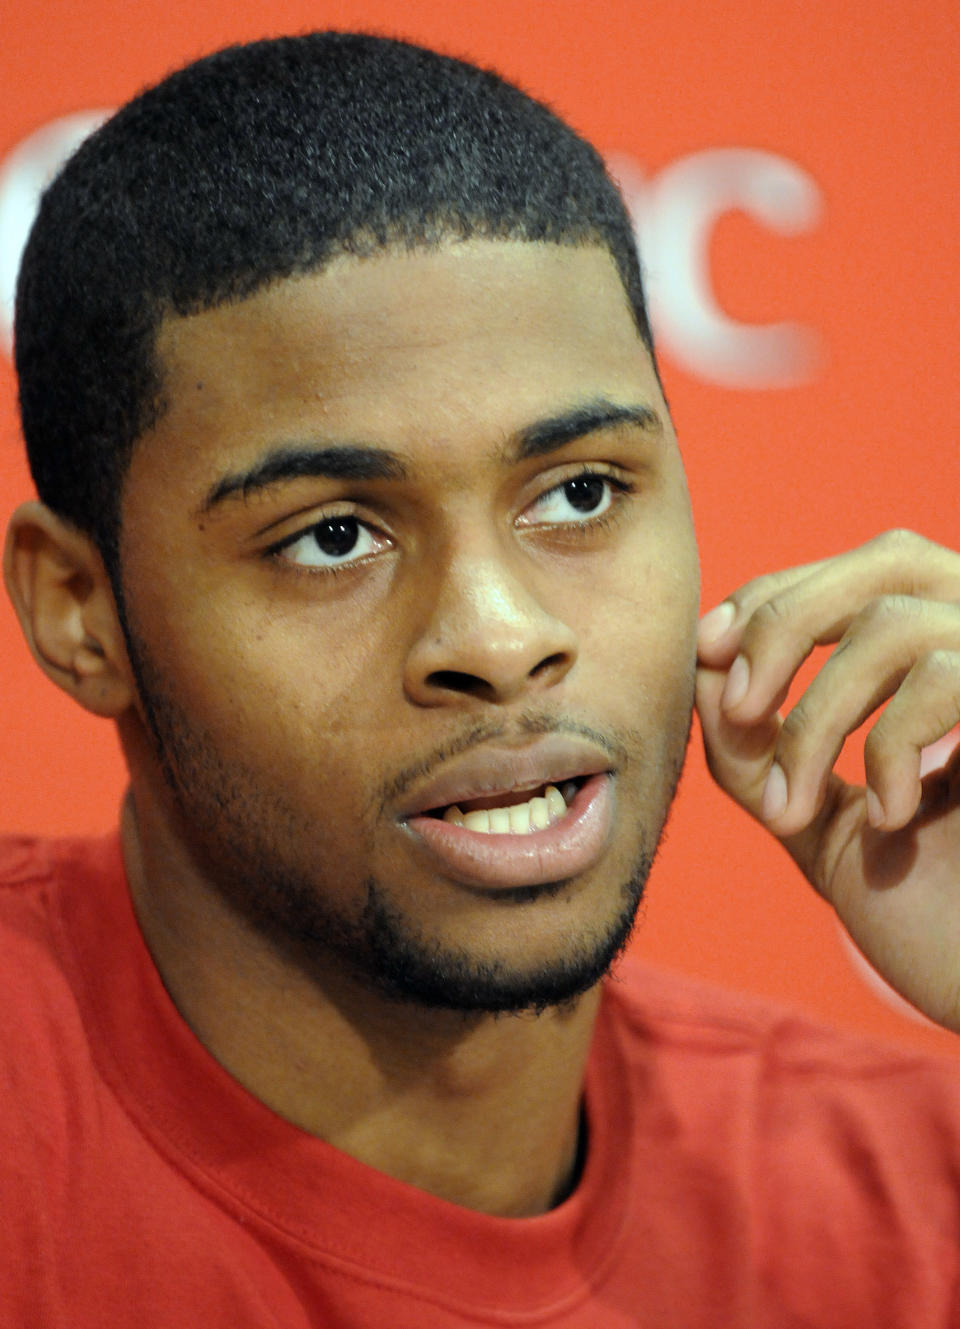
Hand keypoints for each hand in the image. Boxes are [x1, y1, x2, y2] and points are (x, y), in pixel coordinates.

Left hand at [695, 529, 959, 1031]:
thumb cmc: (930, 915)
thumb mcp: (817, 820)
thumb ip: (757, 750)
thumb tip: (702, 665)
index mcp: (951, 661)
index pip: (856, 575)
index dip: (773, 598)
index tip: (708, 651)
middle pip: (889, 559)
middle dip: (786, 622)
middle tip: (737, 708)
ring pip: (897, 623)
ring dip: (816, 719)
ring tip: (792, 811)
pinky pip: (950, 677)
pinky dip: (890, 745)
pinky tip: (888, 819)